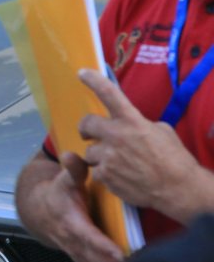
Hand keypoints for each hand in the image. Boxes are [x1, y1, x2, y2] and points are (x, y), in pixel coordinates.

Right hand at [20, 151, 124, 261]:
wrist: (41, 213)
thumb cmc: (59, 195)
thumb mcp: (63, 181)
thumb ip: (72, 170)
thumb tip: (70, 155)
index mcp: (70, 223)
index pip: (88, 238)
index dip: (103, 247)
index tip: (120, 254)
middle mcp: (74, 243)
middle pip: (98, 260)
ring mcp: (79, 255)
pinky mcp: (85, 261)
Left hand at [78, 68, 212, 221]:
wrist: (178, 189)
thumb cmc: (174, 159)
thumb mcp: (161, 131)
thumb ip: (138, 124)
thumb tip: (127, 124)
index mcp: (132, 121)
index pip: (109, 94)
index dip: (94, 81)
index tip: (82, 72)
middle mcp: (117, 136)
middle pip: (86, 124)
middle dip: (87, 128)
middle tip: (90, 133)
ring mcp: (109, 156)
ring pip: (89, 151)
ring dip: (99, 155)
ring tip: (117, 162)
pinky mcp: (105, 175)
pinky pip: (96, 170)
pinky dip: (105, 173)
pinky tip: (120, 175)